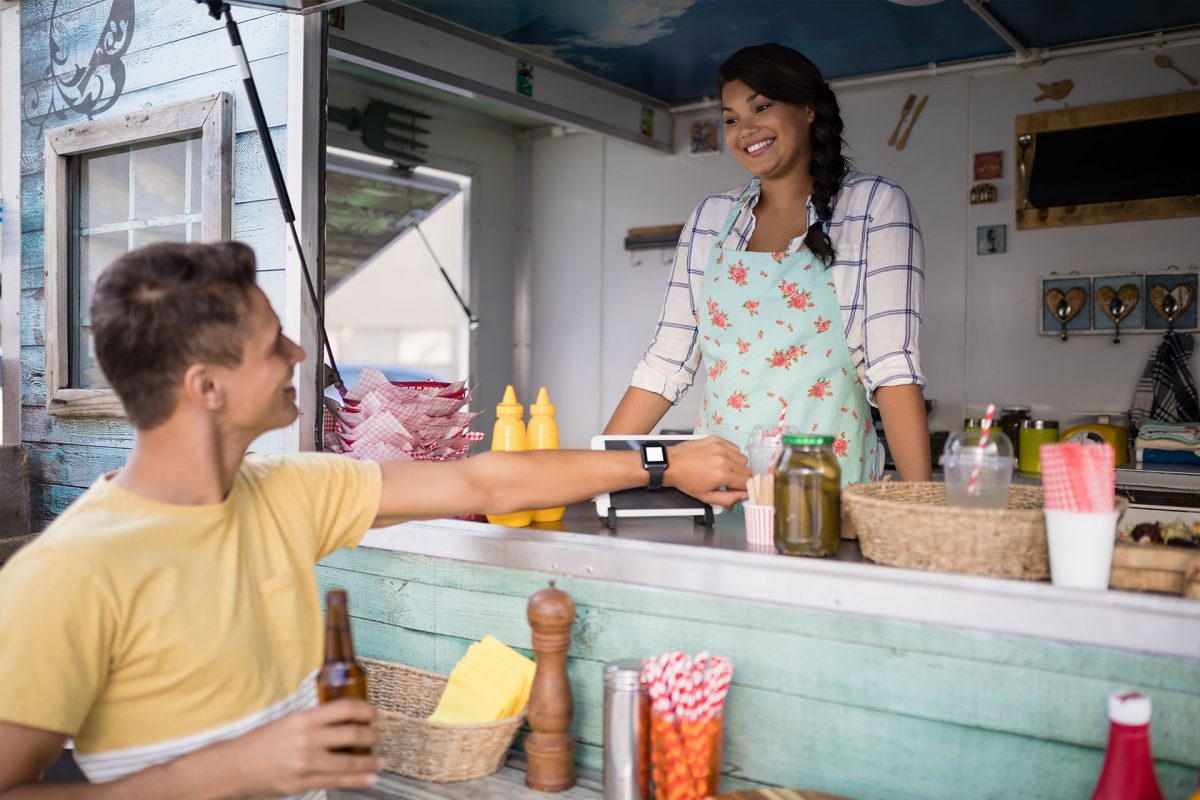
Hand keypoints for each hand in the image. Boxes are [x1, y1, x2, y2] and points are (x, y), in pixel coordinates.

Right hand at [220, 699, 383, 796]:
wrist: (235, 766)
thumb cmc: (261, 742)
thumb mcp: (289, 721)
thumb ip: (315, 721)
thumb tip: (345, 720)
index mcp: (304, 718)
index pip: (345, 709)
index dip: (366, 710)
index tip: (374, 714)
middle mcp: (308, 739)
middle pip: (352, 735)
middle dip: (372, 737)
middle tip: (378, 738)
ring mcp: (306, 763)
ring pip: (349, 762)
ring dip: (370, 761)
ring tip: (380, 760)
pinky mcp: (303, 783)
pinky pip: (337, 782)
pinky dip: (358, 780)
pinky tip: (370, 777)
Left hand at [665, 436, 749, 507]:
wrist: (671, 465)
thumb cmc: (685, 480)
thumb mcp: (706, 497)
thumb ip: (729, 499)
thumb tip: (743, 496)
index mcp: (722, 474)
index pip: (747, 482)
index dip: (744, 488)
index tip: (738, 489)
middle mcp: (723, 459)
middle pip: (747, 470)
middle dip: (741, 478)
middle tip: (729, 481)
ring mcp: (720, 447)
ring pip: (742, 458)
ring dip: (737, 466)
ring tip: (723, 470)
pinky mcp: (716, 439)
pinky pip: (734, 447)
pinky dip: (731, 454)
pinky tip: (720, 459)